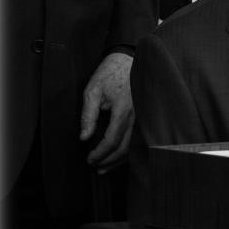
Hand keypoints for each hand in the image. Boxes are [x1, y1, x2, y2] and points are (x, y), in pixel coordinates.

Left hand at [80, 52, 134, 173]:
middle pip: (124, 148)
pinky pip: (138, 139)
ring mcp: (143, 118)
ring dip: (120, 159)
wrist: (129, 61)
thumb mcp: (92, 91)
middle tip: (96, 167)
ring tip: (106, 167)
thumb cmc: (110, 74)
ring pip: (134, 146)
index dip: (100, 153)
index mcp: (123, 111)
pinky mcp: (144, 117)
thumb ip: (88, 115)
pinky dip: (128, 151)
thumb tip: (84, 137)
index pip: (112, 140)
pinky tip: (120, 156)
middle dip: (109, 160)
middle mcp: (136, 117)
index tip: (89, 159)